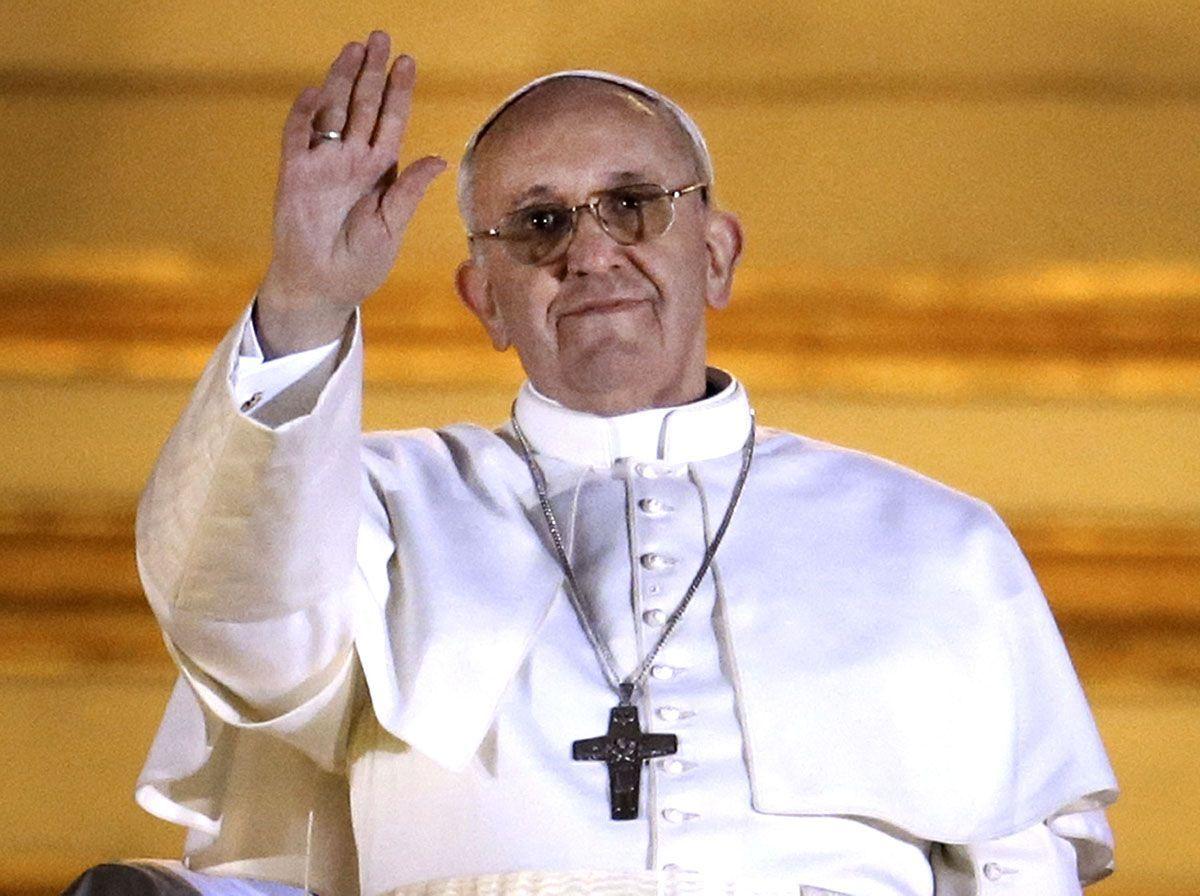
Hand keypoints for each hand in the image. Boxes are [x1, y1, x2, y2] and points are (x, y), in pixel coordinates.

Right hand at [255, 30, 445, 356]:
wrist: (324, 287)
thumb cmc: (361, 263)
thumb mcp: (392, 227)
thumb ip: (410, 191)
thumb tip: (439, 159)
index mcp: (380, 172)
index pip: (391, 122)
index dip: (399, 92)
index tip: (407, 62)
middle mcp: (352, 161)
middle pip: (363, 107)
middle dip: (371, 72)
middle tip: (380, 37)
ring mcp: (323, 164)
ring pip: (332, 112)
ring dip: (341, 81)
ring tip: (353, 49)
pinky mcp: (295, 175)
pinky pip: (297, 137)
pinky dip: (305, 115)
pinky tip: (315, 91)